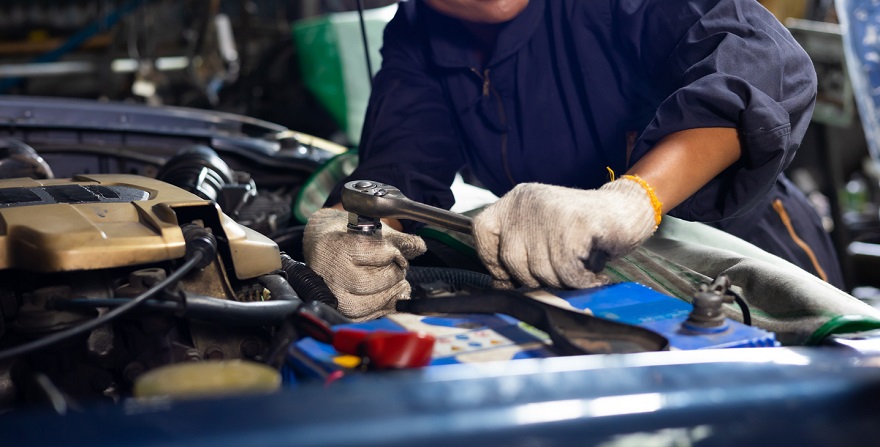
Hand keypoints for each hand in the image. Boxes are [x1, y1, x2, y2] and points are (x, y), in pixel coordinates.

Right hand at [303, 208, 425, 320]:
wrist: (319, 248)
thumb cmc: (344, 235)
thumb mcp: (369, 228)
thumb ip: (396, 238)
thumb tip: (420, 247)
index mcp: (332, 247)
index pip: (370, 252)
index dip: (391, 253)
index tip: (396, 253)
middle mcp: (329, 274)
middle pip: (370, 281)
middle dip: (392, 274)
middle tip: (397, 268)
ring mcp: (332, 297)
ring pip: (370, 303)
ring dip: (392, 293)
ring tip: (397, 282)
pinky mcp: (340, 313)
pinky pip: (368, 316)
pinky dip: (385, 307)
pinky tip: (390, 295)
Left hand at [473, 178, 658, 288]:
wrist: (627, 209)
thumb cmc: (582, 231)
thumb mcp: (541, 234)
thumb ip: (518, 251)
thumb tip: (500, 285)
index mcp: (515, 201)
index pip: (482, 232)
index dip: (492, 261)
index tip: (510, 276)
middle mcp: (527, 201)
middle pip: (511, 259)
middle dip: (535, 278)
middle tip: (560, 274)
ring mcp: (550, 211)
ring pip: (539, 269)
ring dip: (561, 281)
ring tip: (578, 270)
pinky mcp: (574, 224)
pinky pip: (565, 270)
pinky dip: (579, 280)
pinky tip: (591, 274)